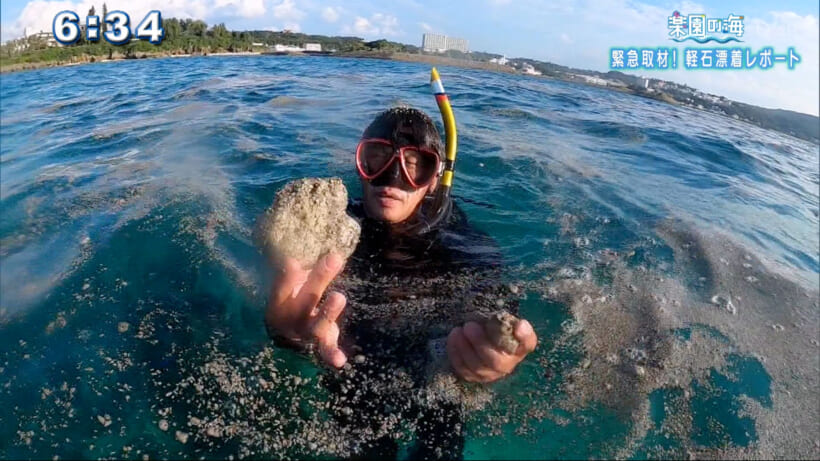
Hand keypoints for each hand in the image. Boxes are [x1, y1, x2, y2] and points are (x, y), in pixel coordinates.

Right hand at [265, 253, 347, 367]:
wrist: (287, 334)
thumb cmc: (293, 299)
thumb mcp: (291, 284)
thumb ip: (298, 271)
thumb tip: (305, 252)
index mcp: (279, 301)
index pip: (281, 286)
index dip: (286, 276)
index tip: (292, 261)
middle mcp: (290, 318)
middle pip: (305, 299)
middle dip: (319, 279)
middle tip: (334, 258)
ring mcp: (305, 332)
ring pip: (316, 324)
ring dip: (328, 312)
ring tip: (339, 296)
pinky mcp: (321, 342)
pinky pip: (325, 349)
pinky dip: (332, 355)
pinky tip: (339, 361)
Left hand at [446, 318, 536, 382]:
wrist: (477, 339)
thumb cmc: (490, 328)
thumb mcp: (499, 321)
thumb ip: (504, 321)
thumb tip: (520, 326)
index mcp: (520, 346)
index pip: (528, 343)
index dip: (525, 337)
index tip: (519, 325)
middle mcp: (509, 364)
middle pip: (496, 361)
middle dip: (480, 343)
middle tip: (469, 326)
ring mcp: (491, 374)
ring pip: (478, 367)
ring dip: (464, 348)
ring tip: (457, 331)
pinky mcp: (475, 378)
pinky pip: (464, 370)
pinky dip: (456, 354)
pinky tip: (453, 339)